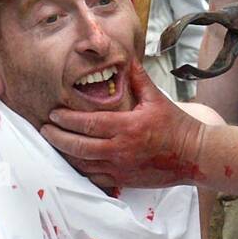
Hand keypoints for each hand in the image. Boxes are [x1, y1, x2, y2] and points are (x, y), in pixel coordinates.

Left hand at [41, 62, 205, 189]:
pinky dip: (81, 170)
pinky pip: (94, 178)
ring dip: (65, 154)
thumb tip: (127, 58)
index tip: (53, 113)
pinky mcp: (123, 180)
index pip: (88, 123)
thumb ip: (138, 79)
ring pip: (82, 164)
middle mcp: (120, 149)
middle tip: (45, 129)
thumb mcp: (156, 98)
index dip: (66, 119)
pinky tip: (73, 161)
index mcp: (128, 126)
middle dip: (57, 137)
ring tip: (54, 143)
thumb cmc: (175, 125)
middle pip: (78, 146)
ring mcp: (120, 168)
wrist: (193, 155)